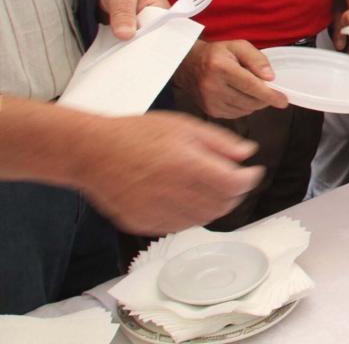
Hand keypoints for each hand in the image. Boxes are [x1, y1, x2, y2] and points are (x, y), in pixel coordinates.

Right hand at [77, 111, 263, 234]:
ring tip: (213, 188)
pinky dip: (192, 215)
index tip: (253, 172)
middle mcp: (172, 192)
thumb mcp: (184, 126)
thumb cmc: (134, 134)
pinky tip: (189, 199)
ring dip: (216, 206)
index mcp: (185, 165)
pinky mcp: (143, 223)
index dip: (249, 179)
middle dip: (235, 193)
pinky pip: (179, 226)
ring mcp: (156, 211)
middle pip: (222, 205)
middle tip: (235, 180)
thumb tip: (247, 153)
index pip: (232, 184)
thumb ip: (220, 142)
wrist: (92, 152)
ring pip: (203, 219)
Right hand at [174, 40, 287, 118]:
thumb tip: (270, 77)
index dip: (270, 95)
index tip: (283, 101)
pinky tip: (240, 95)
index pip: (250, 85)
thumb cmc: (216, 54)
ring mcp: (210, 101)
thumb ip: (257, 59)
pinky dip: (244, 107)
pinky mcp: (210, 111)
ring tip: (250, 88)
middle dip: (264, 98)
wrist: (188, 64)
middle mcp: (213, 86)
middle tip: (268, 89)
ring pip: (245, 110)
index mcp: (220, 68)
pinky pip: (236, 114)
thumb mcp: (238, 46)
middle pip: (250, 100)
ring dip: (255, 103)